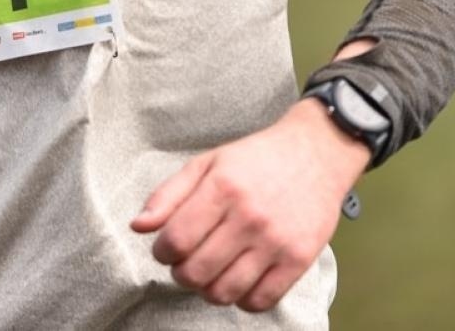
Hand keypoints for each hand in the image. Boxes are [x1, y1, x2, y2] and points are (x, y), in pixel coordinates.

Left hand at [129, 98, 370, 311]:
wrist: (316, 154)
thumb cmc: (256, 159)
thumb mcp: (207, 163)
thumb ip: (168, 194)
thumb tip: (138, 226)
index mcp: (222, 188)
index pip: (176, 240)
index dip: (161, 252)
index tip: (166, 248)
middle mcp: (249, 217)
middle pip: (196, 272)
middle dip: (181, 274)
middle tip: (186, 262)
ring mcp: (276, 241)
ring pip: (225, 292)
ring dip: (207, 290)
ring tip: (210, 273)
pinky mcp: (299, 259)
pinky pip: (261, 301)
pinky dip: (242, 299)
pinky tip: (238, 280)